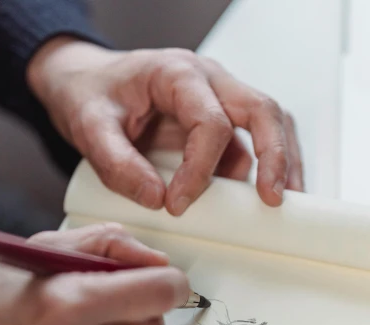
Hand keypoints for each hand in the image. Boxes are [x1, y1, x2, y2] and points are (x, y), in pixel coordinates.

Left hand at [27, 39, 303, 214]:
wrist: (86, 83)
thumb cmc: (90, 95)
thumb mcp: (89, 127)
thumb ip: (117, 163)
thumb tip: (156, 199)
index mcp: (178, 74)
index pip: (210, 122)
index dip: (199, 170)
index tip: (177, 205)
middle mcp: (208, 80)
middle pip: (261, 110)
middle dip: (273, 156)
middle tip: (271, 198)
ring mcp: (219, 99)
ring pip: (270, 123)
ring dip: (282, 161)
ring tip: (283, 201)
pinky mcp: (220, 123)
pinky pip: (253, 143)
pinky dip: (267, 167)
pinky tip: (264, 197)